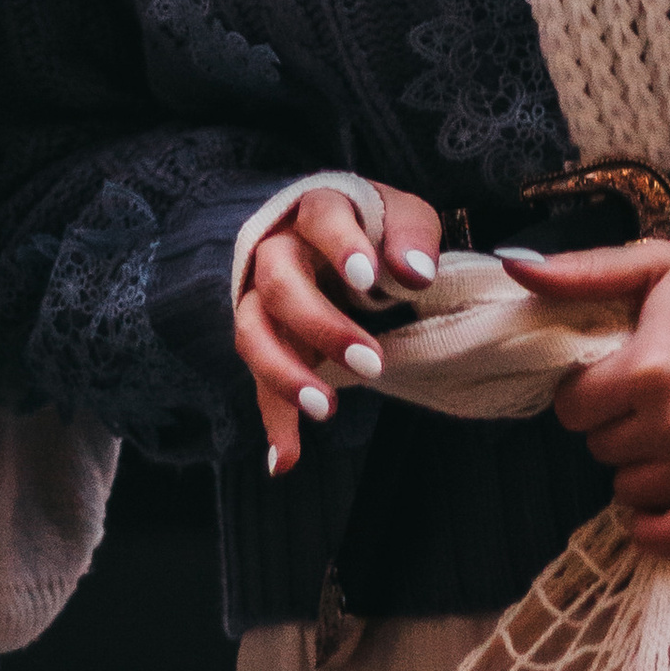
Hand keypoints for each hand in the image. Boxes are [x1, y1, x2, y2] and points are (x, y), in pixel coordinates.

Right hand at [239, 181, 441, 476]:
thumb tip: (415, 274)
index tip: (368, 278)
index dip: (341, 246)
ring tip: (325, 409)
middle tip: (372, 364)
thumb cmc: (378, 228)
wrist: (340, 239)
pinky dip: (272, 422)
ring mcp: (263, 298)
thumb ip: (412, 237)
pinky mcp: (266, 342)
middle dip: (321, 326)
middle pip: (280, 284)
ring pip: (254, 333)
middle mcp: (278, 250)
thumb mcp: (406, 217)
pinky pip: (258, 382)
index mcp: (317, 209)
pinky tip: (284, 460)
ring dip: (285, 375)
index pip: (322, 219)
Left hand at [504, 240, 669, 557]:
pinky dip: (656, 524)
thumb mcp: (657, 265)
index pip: (573, 408)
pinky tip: (661, 493)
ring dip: (639, 463)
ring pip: (631, 490)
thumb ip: (583, 272)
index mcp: (650, 366)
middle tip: (644, 396)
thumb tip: (514, 265)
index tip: (609, 376)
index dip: (585, 390)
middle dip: (614, 422)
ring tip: (667, 428)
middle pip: (601, 448)